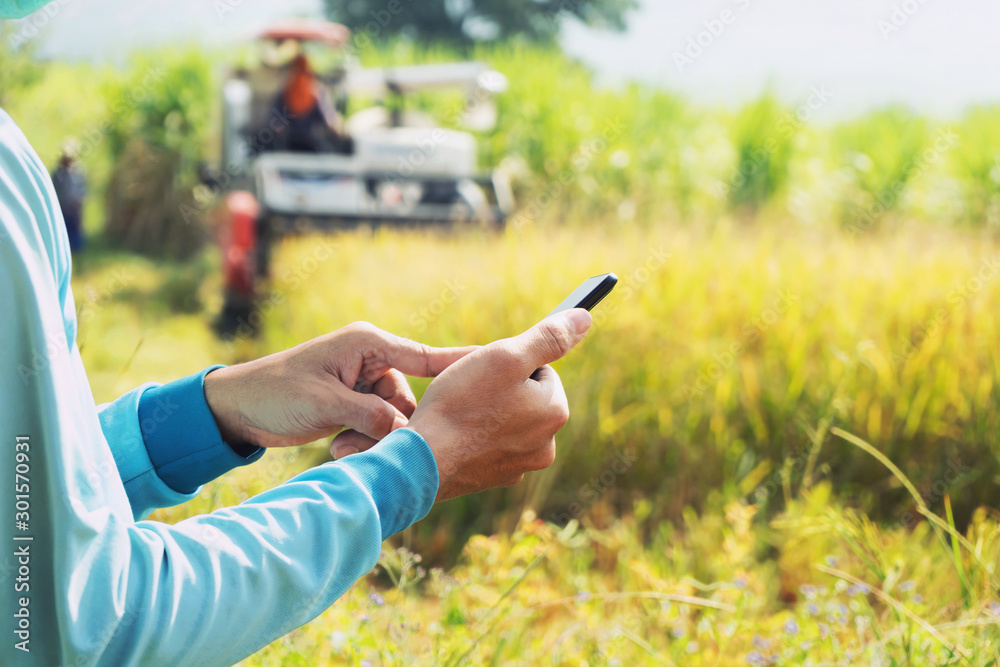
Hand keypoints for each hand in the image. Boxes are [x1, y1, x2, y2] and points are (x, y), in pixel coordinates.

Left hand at [203, 322, 476, 452]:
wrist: (236, 408)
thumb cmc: (276, 393)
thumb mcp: (325, 403)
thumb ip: (370, 416)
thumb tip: (407, 435)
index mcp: (368, 344)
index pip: (427, 356)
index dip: (461, 366)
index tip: (496, 370)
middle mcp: (371, 360)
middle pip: (412, 397)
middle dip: (398, 424)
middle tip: (370, 441)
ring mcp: (364, 383)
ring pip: (396, 417)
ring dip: (377, 436)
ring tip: (342, 444)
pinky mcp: (355, 404)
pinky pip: (379, 425)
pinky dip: (366, 439)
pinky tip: (340, 445)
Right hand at [407, 308, 591, 500]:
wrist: (422, 462)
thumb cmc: (461, 405)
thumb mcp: (506, 357)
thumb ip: (548, 337)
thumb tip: (583, 318)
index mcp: (555, 413)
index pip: (541, 370)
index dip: (510, 364)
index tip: (486, 372)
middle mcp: (546, 445)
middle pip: (526, 397)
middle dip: (500, 388)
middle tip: (469, 392)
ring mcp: (520, 466)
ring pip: (507, 420)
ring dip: (487, 412)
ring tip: (460, 413)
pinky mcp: (494, 478)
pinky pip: (489, 444)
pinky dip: (475, 435)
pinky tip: (455, 433)